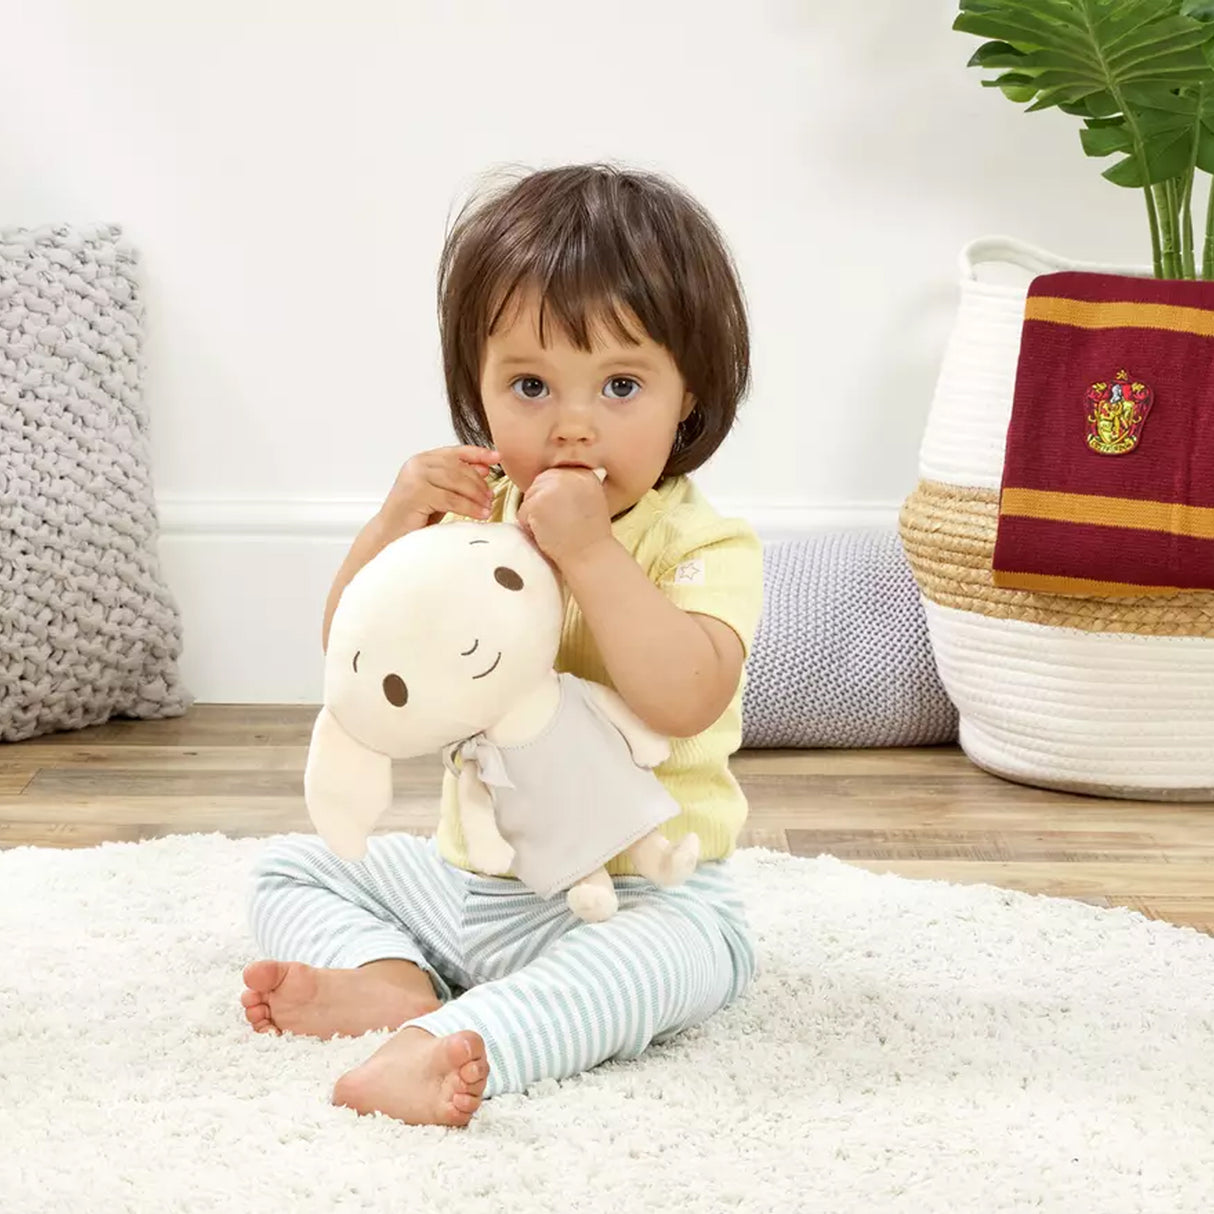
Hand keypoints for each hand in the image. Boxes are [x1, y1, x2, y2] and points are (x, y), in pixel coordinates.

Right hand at [378, 445, 500, 534]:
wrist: (389, 536)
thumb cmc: (414, 516)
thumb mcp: (440, 493)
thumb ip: (457, 479)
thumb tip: (485, 468)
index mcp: (422, 460)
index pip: (455, 452)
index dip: (478, 453)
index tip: (498, 457)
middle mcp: (417, 464)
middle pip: (458, 467)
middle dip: (479, 482)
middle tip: (491, 497)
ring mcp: (415, 477)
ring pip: (456, 482)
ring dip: (476, 495)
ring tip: (488, 508)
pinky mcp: (416, 494)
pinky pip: (451, 499)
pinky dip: (469, 508)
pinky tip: (480, 515)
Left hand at [516, 467, 612, 568]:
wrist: (589, 556)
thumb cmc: (589, 537)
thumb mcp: (591, 501)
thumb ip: (574, 487)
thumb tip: (550, 485)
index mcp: (584, 474)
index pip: (555, 475)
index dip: (554, 497)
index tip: (565, 513)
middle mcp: (569, 475)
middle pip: (539, 483)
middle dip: (543, 504)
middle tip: (559, 523)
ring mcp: (552, 487)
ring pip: (529, 497)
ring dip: (536, 516)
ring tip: (556, 529)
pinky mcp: (538, 502)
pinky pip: (523, 512)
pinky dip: (530, 527)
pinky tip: (548, 535)